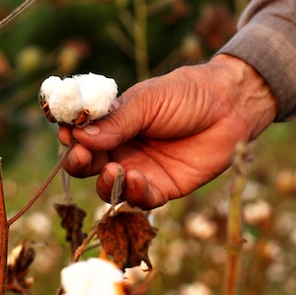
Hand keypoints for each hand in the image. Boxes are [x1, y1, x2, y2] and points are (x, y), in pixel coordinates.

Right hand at [58, 54, 276, 209]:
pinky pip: (141, 200)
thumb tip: (79, 136)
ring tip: (114, 170)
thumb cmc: (187, 94)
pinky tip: (138, 178)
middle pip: (88, 164)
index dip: (69, 136)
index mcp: (112, 123)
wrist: (230, 106)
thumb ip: (116, 122)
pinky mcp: (163, 188)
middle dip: (79, 162)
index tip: (64, 133)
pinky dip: (134, 194)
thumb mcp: (148, 102)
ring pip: (109, 188)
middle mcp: (121, 149)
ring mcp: (140, 169)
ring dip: (106, 183)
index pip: (80, 135)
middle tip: (81, 156)